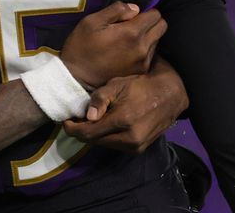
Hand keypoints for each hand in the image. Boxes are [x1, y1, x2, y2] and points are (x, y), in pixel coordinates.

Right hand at [60, 2, 165, 87]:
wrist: (77, 77)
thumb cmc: (81, 46)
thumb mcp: (91, 21)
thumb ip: (115, 10)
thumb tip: (135, 9)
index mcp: (131, 33)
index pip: (155, 15)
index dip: (145, 11)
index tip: (131, 16)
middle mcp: (142, 48)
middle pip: (162, 27)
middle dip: (150, 22)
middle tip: (132, 25)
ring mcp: (143, 62)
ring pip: (157, 41)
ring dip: (147, 36)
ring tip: (126, 40)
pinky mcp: (141, 72)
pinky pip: (151, 54)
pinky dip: (143, 49)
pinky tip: (126, 51)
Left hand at [62, 57, 188, 153]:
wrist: (169, 95)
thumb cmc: (140, 86)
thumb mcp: (117, 85)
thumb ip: (100, 99)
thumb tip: (88, 117)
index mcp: (122, 121)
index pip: (88, 133)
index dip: (72, 129)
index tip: (65, 121)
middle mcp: (130, 138)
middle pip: (94, 141)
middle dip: (81, 131)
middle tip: (75, 119)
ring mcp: (136, 146)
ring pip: (104, 144)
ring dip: (93, 135)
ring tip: (89, 121)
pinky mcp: (140, 149)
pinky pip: (115, 146)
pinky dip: (105, 137)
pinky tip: (104, 125)